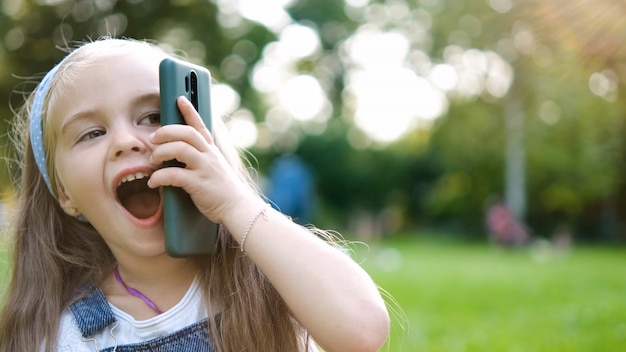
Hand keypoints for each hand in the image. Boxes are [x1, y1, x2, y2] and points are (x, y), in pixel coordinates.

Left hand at [147, 96, 251, 223]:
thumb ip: (200, 157)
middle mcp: (209, 155)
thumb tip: (177, 152)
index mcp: (211, 150)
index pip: (200, 125)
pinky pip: (174, 175)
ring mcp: (204, 168)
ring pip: (180, 149)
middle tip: (153, 138)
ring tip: (153, 160)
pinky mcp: (198, 184)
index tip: (179, 99)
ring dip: (161, 152)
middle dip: (167, 131)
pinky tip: (153, 181)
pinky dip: (159, 177)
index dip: (189, 111)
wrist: (237, 207)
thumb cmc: (222, 189)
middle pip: (187, 133)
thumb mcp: (214, 167)